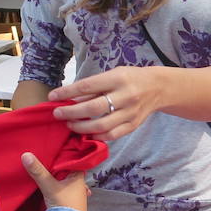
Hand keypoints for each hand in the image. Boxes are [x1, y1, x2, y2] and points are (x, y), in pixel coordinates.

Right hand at [22, 152, 88, 210]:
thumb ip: (38, 171)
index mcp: (78, 176)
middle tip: (47, 155)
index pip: (72, 159)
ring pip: (64, 179)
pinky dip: (56, 184)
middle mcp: (79, 183)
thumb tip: (26, 155)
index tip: (53, 147)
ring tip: (45, 167)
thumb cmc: (64, 205)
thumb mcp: (49, 186)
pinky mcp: (67, 201)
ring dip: (56, 175)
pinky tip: (49, 183)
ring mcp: (74, 193)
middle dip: (58, 165)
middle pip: (67, 169)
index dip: (63, 153)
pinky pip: (61, 187)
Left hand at [47, 66, 164, 141]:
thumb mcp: (112, 75)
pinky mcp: (133, 125)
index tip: (53, 96)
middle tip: (57, 114)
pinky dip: (96, 136)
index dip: (67, 92)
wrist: (157, 87)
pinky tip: (86, 134)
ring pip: (101, 125)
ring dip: (81, 127)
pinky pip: (112, 135)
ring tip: (69, 124)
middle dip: (71, 112)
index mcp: (117, 79)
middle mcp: (125, 96)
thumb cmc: (129, 78)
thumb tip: (69, 97)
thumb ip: (93, 87)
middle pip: (93, 108)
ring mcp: (130, 113)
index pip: (87, 86)